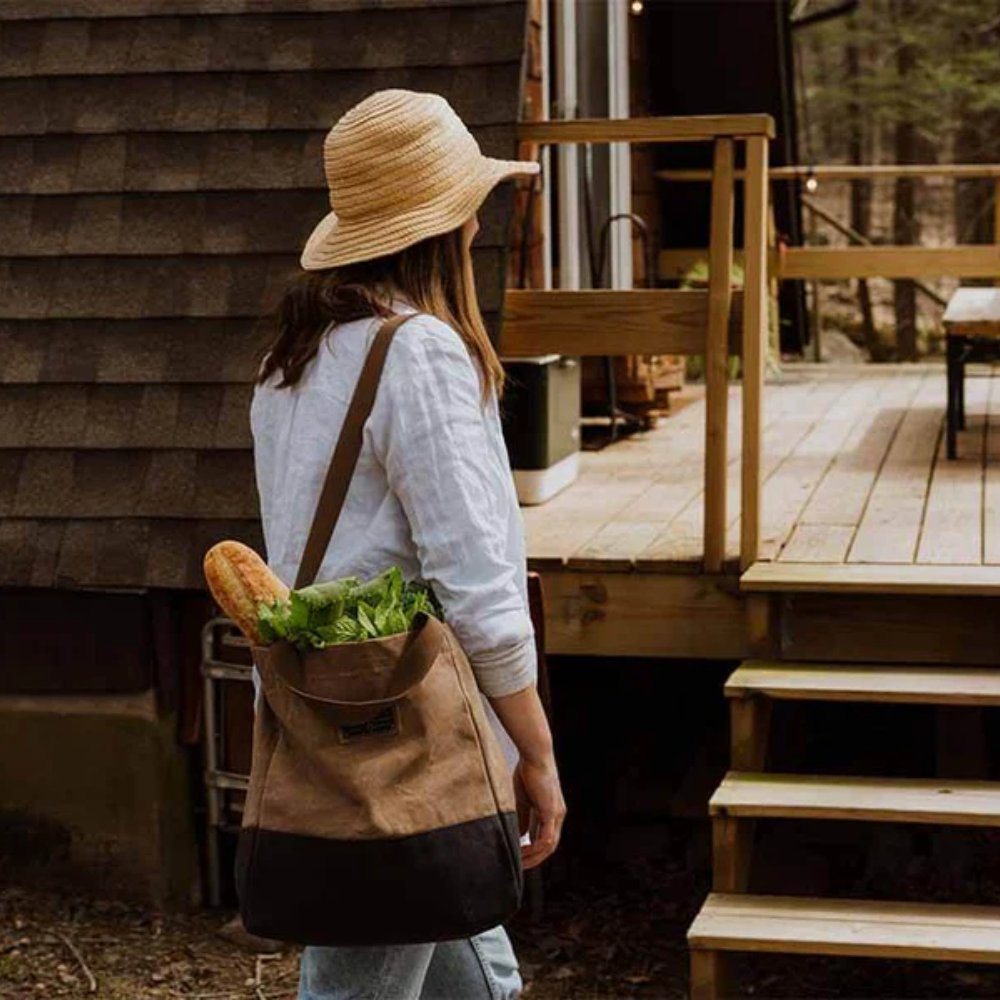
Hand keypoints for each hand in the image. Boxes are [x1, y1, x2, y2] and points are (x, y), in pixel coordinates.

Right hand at [513, 755, 565, 869]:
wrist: (535, 755)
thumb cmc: (528, 772)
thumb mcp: (524, 800)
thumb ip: (523, 817)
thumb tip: (521, 835)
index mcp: (552, 812)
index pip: (545, 838)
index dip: (533, 851)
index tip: (519, 858)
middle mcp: (558, 815)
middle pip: (549, 847)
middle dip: (534, 859)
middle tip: (519, 866)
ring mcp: (556, 814)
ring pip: (548, 845)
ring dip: (533, 856)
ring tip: (518, 862)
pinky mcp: (551, 811)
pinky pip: (546, 836)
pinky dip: (536, 847)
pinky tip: (524, 851)